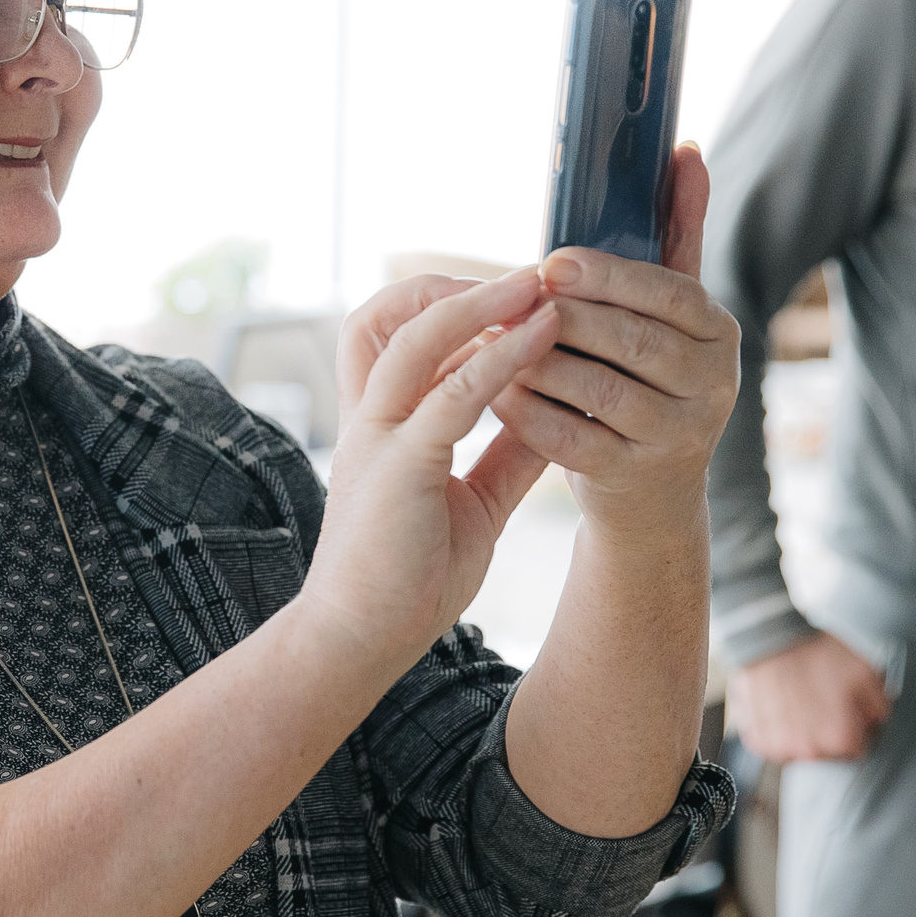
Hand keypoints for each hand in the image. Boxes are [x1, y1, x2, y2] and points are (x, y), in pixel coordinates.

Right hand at [302, 270, 563, 671]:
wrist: (362, 641)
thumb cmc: (409, 578)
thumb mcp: (474, 503)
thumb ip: (506, 456)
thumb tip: (553, 419)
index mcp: (379, 424)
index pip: (390, 333)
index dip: (444, 303)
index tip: (509, 300)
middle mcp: (369, 417)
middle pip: (390, 315)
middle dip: (458, 284)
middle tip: (527, 275)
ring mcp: (378, 437)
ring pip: (419, 338)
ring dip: (482, 303)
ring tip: (537, 284)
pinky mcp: (401, 466)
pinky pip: (453, 394)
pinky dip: (500, 359)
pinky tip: (541, 339)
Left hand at [486, 144, 739, 535]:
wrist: (652, 497)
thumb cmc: (650, 381)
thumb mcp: (671, 313)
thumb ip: (677, 233)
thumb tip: (684, 150)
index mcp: (721, 334)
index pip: (671, 293)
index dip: (610, 276)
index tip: (550, 263)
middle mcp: (714, 386)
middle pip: (633, 341)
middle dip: (566, 316)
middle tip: (510, 298)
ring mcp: (678, 439)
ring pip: (597, 389)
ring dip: (537, 360)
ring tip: (490, 338)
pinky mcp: (634, 480)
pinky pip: (570, 438)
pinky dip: (528, 411)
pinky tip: (493, 390)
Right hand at [729, 632, 891, 762]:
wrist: (768, 637)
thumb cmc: (814, 651)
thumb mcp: (864, 669)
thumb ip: (879, 704)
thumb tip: (877, 720)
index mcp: (841, 738)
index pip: (858, 747)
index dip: (856, 726)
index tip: (848, 710)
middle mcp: (809, 750)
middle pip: (829, 751)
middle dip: (829, 730)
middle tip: (821, 701)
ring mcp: (779, 746)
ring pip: (800, 750)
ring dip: (802, 733)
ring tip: (799, 702)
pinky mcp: (756, 739)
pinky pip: (773, 744)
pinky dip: (778, 731)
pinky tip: (780, 707)